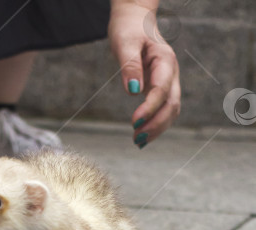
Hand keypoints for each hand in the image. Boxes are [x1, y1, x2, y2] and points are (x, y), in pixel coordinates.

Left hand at [108, 1, 180, 146]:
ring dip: (157, 128)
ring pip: (171, 110)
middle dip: (156, 124)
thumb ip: (129, 66)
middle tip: (136, 138)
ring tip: (138, 141)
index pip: (161, 89)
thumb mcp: (125, 43)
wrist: (134, 20)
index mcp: (165, 60)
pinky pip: (163, 110)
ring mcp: (168, 82)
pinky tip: (142, 135)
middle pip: (172, 105)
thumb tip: (133, 91)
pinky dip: (155, 124)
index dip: (150, 108)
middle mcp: (171, 73)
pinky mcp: (161, 89)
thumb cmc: (129, 29)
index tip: (134, 122)